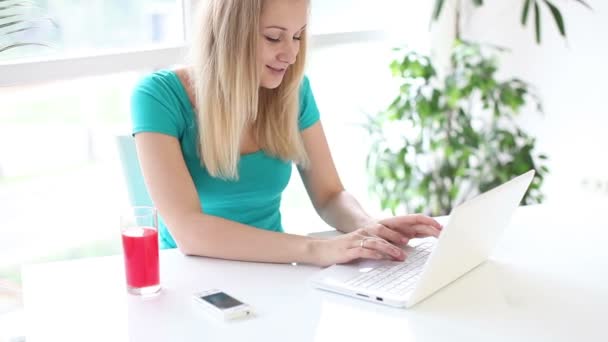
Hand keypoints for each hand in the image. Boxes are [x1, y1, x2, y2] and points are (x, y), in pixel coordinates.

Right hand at [310, 214, 442, 266]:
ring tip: (402, 256)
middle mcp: (370, 230)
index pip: (403, 222)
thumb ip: (385, 245)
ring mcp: (360, 238)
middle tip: (429, 235)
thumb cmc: (347, 249)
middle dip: (413, 230)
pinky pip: (365, 249)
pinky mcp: (351, 248)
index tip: (438, 227)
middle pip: (394, 227)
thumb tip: (404, 247)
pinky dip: (375, 253)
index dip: (420, 223)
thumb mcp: (369, 245)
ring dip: (391, 248)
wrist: (321, 249)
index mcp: (377, 229)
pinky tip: (382, 257)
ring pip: (379, 240)